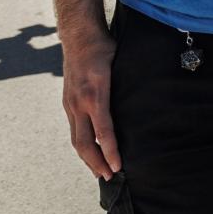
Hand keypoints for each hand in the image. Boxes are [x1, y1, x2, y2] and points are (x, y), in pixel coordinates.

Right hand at [61, 30, 120, 179]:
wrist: (78, 36)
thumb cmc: (104, 47)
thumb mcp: (120, 62)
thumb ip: (127, 82)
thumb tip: (144, 99)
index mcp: (95, 93)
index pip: (103, 130)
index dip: (110, 151)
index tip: (118, 166)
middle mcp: (79, 102)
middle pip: (85, 142)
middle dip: (97, 162)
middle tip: (110, 177)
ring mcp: (71, 104)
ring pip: (76, 139)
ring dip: (87, 158)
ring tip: (99, 172)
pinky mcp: (67, 103)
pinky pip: (73, 130)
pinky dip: (81, 145)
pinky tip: (89, 152)